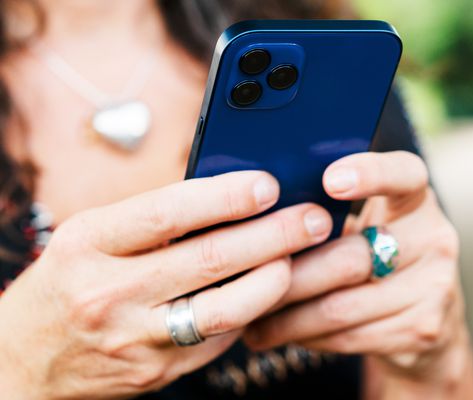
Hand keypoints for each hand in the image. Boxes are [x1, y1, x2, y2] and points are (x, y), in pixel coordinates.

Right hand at [0, 171, 332, 398]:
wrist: (25, 360)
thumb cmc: (65, 282)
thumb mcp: (91, 236)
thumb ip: (151, 219)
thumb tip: (224, 199)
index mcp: (91, 243)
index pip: (168, 212)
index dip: (225, 196)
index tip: (268, 185)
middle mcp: (111, 292)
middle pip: (209, 259)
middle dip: (272, 235)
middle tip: (311, 218)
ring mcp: (136, 338)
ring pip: (224, 309)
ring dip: (273, 280)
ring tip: (300, 257)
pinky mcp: (157, 371)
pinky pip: (217, 340)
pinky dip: (249, 312)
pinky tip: (267, 292)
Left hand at [244, 152, 472, 392]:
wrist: (423, 315)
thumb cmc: (369, 252)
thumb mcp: (361, 221)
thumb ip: (325, 209)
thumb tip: (255, 206)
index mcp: (413, 199)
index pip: (404, 173)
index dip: (370, 174)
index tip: (329, 180)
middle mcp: (433, 237)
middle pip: (350, 256)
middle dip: (289, 273)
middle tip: (243, 277)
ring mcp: (433, 286)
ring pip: (340, 305)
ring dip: (284, 314)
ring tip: (245, 312)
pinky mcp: (420, 329)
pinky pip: (346, 336)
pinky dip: (303, 335)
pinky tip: (274, 332)